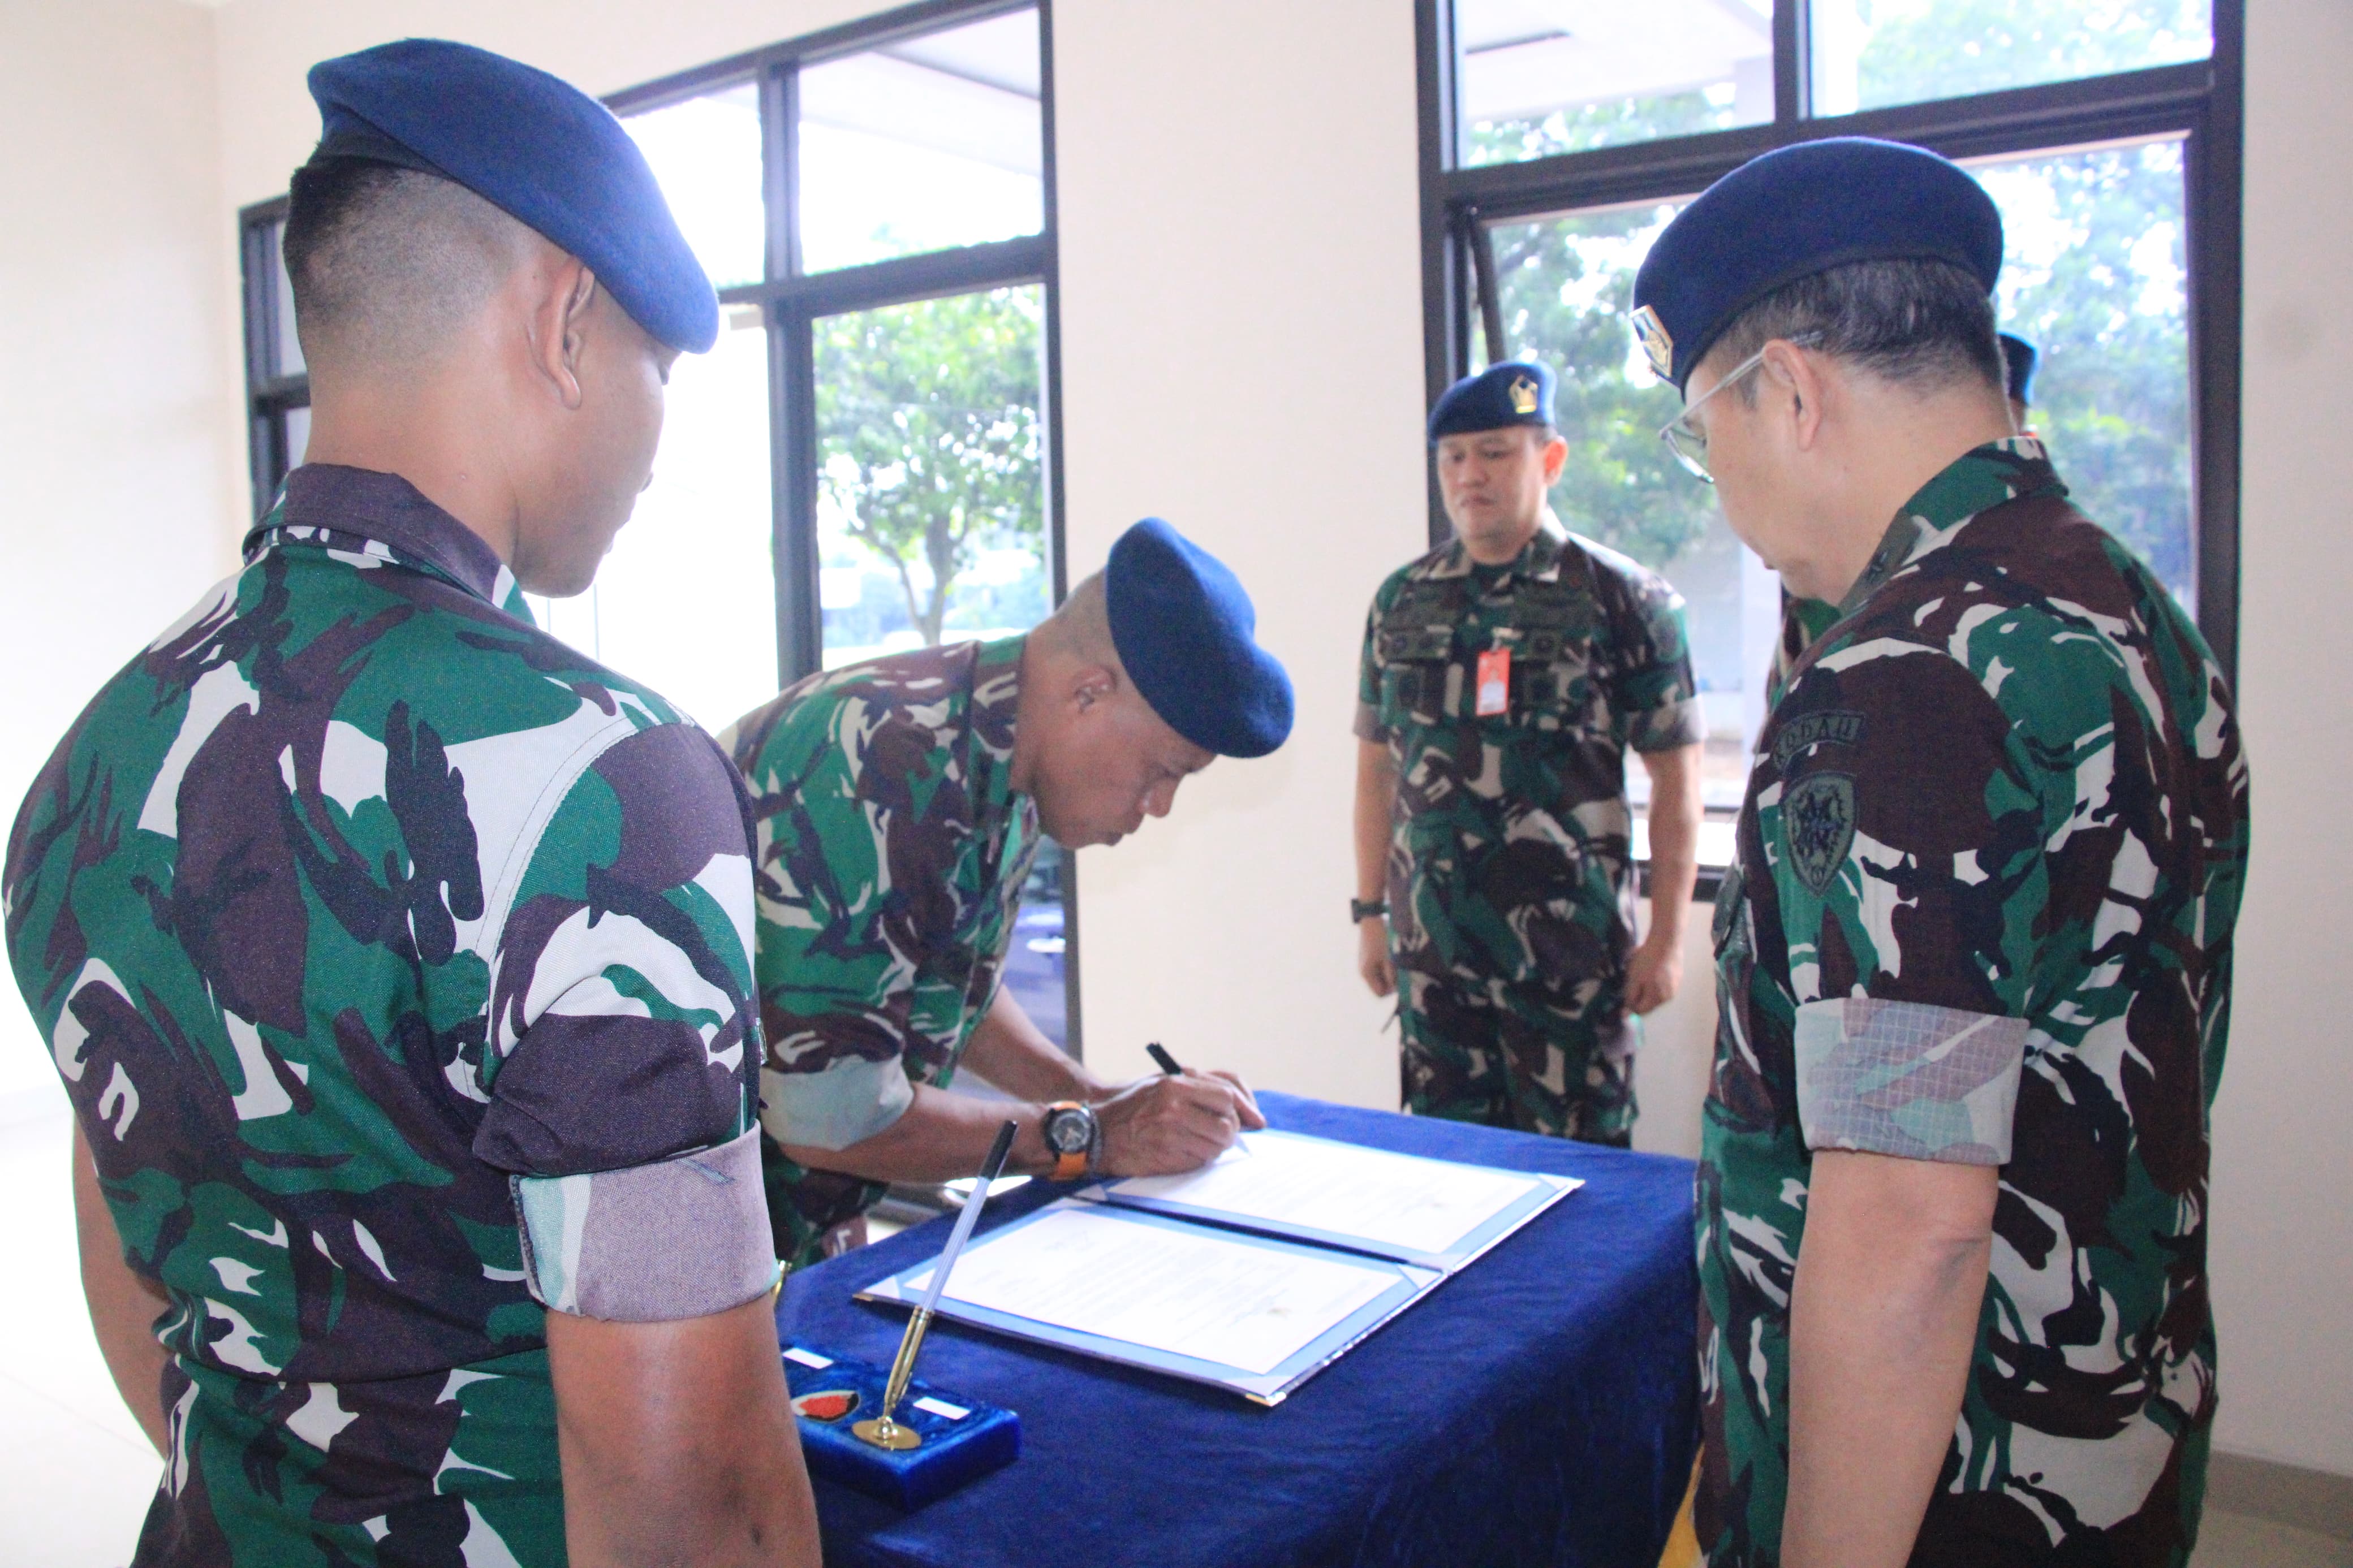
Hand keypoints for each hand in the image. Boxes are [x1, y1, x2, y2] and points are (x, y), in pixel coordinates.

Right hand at [1095, 1071, 1265, 1176]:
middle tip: (1223, 1133)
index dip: (1244, 1109)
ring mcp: (1168, 1135)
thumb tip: (1247, 1109)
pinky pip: (1199, 1162)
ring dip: (1215, 1147)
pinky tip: (1184, 1150)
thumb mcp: (1165, 1081)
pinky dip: (1199, 1158)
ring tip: (1199, 1141)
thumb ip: (1203, 1086)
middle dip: (1230, 1131)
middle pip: (1227, 1125)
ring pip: (1216, 1147)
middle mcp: (1173, 1108)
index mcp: (1175, 1084)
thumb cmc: (1135, 1104)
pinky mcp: (1165, 1158)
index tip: (1254, 1120)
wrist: (1096, 1130)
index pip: (1227, 1096)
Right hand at [1357, 919, 1394, 997]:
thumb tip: (1396, 989)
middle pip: (1380, 986)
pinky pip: (1379, 969)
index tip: (1401, 980)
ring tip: (1397, 962)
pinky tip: (1392, 957)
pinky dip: (1387, 967)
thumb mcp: (1389, 957)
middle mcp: (1364, 972)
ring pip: (1381, 978)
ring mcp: (1365, 965)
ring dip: (1390, 974)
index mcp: (1367, 973)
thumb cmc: (1381, 938)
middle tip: (1401, 970)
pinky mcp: (1369, 959)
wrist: (1372, 919)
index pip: (1380, 993)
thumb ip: (1392, 975)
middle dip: (1392, 982)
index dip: (1392, 990)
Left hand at [1624, 933, 1682, 1014]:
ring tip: (1645, 971)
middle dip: (1640, 994)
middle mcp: (1668, 998)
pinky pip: (1663, 985)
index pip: (1640, 1010)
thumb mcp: (1634, 979)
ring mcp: (1675, 988)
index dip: (1630, 1002)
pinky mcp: (1678, 978)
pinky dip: (1656, 980)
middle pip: (1649, 1003)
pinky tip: (1654, 968)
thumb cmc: (1647, 961)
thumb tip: (1625, 1015)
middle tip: (1635, 978)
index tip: (1627, 989)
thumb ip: (1630, 997)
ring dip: (1648, 987)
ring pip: (1656, 994)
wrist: (1666, 942)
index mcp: (1657, 999)